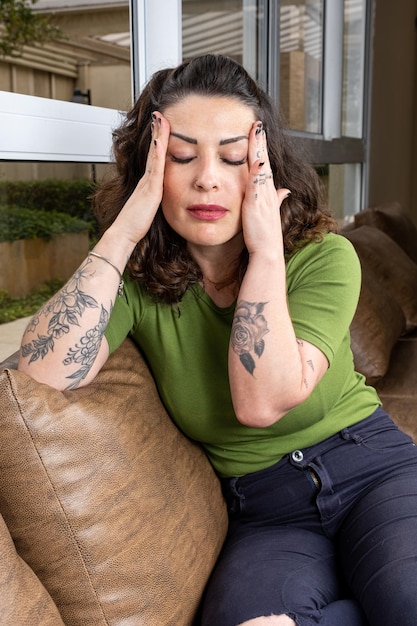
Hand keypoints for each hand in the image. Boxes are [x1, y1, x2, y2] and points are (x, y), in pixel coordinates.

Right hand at [110, 111, 170, 248]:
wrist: (124, 233)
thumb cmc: (135, 225)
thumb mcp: (147, 208)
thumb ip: (153, 200)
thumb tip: (158, 198)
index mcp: (147, 184)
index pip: (154, 158)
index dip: (157, 142)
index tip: (160, 127)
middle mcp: (146, 179)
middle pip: (153, 151)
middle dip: (156, 132)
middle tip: (159, 115)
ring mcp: (148, 183)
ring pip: (154, 155)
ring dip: (157, 136)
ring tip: (160, 119)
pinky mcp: (151, 190)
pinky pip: (156, 168)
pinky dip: (158, 153)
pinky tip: (160, 141)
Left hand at [242, 121, 289, 256]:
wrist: (267, 251)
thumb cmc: (264, 235)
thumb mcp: (270, 213)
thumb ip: (277, 199)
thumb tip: (285, 190)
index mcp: (269, 193)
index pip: (264, 166)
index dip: (261, 149)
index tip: (258, 133)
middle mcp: (268, 192)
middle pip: (264, 161)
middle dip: (261, 142)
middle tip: (258, 123)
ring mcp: (263, 197)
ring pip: (261, 167)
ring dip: (259, 149)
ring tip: (256, 131)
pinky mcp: (256, 204)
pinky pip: (256, 184)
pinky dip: (257, 171)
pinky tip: (256, 158)